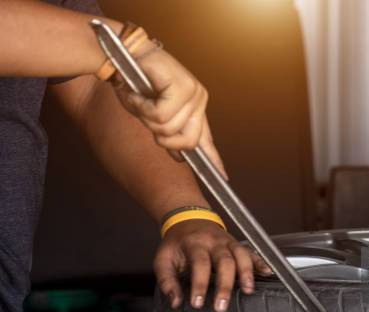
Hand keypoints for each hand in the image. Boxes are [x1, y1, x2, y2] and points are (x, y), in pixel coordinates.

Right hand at [113, 43, 227, 178]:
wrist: (122, 54)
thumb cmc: (135, 83)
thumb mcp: (152, 116)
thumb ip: (169, 134)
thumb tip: (180, 156)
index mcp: (194, 110)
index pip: (207, 140)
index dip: (214, 160)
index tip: (223, 177)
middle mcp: (199, 101)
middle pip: (188, 142)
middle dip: (162, 137)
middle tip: (148, 116)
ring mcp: (194, 93)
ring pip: (170, 129)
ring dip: (147, 118)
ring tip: (142, 100)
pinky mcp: (183, 86)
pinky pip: (162, 114)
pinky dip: (143, 107)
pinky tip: (139, 94)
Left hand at [154, 219, 271, 311]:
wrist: (188, 220)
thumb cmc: (176, 244)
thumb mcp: (163, 259)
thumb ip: (167, 281)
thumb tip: (176, 302)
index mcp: (195, 244)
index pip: (200, 263)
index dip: (200, 284)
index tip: (198, 303)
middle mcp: (214, 242)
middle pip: (224, 261)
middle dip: (225, 284)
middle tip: (221, 306)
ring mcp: (228, 242)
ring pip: (241, 254)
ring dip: (246, 272)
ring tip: (248, 290)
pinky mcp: (237, 244)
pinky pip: (251, 252)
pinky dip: (260, 261)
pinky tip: (267, 272)